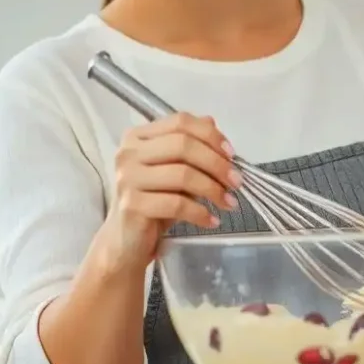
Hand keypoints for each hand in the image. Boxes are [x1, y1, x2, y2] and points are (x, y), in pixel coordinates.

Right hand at [100, 112, 241, 268]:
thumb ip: (191, 146)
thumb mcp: (175, 170)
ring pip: (182, 175)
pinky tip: (211, 220)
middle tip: (236, 181)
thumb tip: (213, 125)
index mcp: (138, 136)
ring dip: (213, 189)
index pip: (180, 122)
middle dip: (216, 163)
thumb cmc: (154, 202)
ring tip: (229, 203)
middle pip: (183, 145)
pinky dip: (200, 213)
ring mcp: (127, 178)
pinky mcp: (132, 205)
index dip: (210, 135)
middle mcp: (128, 153)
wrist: (127, 242)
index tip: (231, 154)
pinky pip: (176, 204)